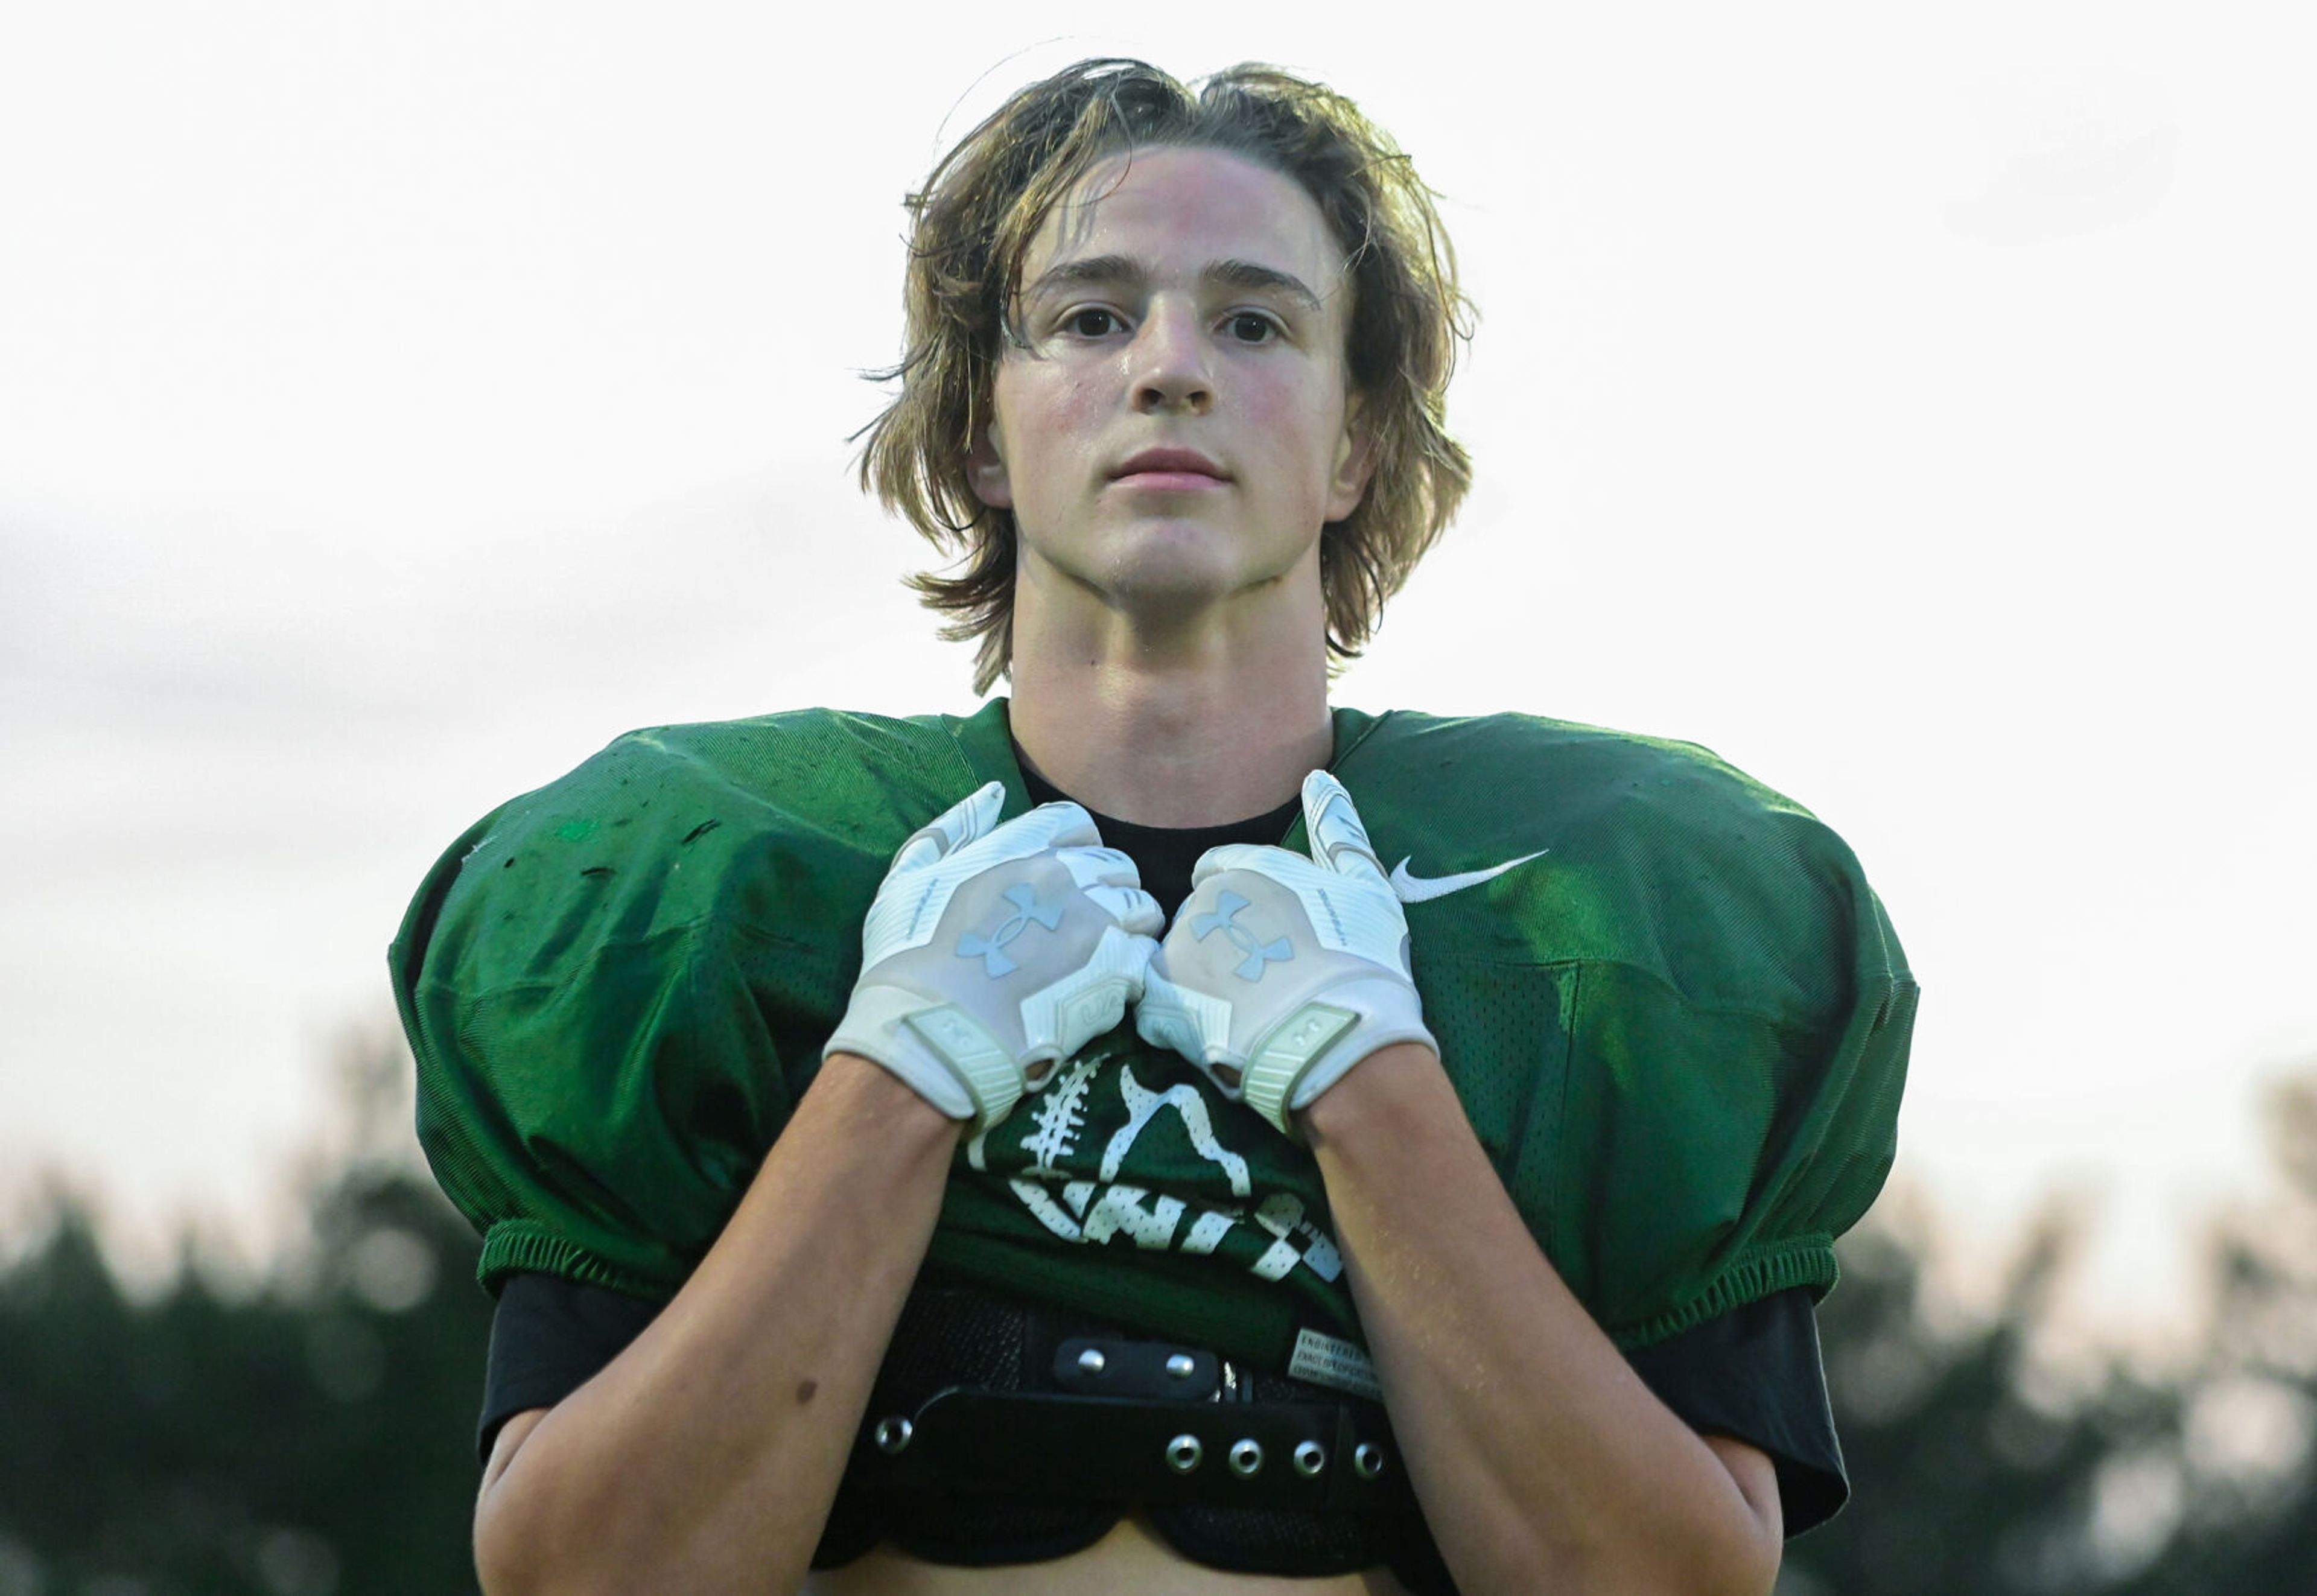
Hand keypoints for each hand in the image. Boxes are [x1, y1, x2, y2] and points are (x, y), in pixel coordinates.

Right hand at [825, 782, 1162, 1129]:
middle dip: (1104, 890)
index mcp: (1020, 847)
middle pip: (1117, 865)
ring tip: (1097, 960)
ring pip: (1143, 909)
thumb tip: (994, 792)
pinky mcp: (1117, 970)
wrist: (934, 1032)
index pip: (1076, 824)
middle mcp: (1067, 874)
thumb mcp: (908, 878)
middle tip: (1077, 928)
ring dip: (1125, 929)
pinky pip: (1146, 959)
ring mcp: (1097, 921)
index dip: (1072, 849)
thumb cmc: (909, 958)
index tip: (1058, 880)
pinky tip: (1102, 992)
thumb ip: (953, 828)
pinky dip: (1131, 974)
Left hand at [1136, 771, 1435, 1133]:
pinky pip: (1156, 1007)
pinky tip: (1219, 1038)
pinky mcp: (1161, 1000)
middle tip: (1269, 983)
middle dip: (1224, 944)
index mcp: (1248, 868)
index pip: (1222, 871)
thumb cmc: (1362, 961)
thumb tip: (1321, 779)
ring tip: (1248, 1018)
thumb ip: (1338, 830)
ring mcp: (1179, 949)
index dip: (1248, 906)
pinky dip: (1180, 1023)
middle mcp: (1203, 899)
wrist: (1337, 1035)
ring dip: (1202, 984)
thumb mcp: (1366, 886)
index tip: (1276, 938)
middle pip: (1200, 918)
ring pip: (1178, 961)